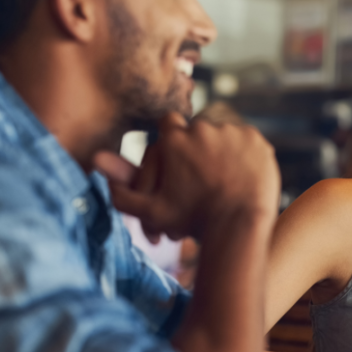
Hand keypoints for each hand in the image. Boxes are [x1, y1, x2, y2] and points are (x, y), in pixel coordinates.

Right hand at [95, 112, 279, 240]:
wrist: (238, 226)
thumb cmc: (192, 221)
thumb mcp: (151, 211)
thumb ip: (122, 190)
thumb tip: (95, 162)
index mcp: (174, 138)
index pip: (169, 125)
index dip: (174, 141)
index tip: (180, 158)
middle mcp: (202, 127)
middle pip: (198, 130)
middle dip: (199, 148)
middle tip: (204, 174)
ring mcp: (232, 132)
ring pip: (223, 135)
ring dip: (222, 150)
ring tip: (223, 177)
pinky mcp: (256, 140)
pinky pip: (248, 142)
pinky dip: (245, 155)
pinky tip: (242, 175)